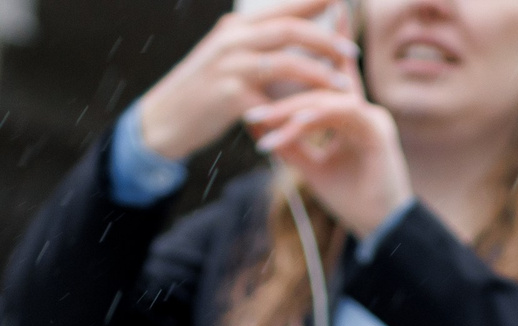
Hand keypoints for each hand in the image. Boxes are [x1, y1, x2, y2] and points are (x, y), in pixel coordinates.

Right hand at [134, 1, 358, 161]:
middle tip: (352, 52)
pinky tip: (315, 122)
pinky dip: (296, 112)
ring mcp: (230, 66)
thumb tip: (296, 35)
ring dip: (319, 74)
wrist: (165, 119)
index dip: (315, 1)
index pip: (284, 7)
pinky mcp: (229, 96)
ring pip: (286, 63)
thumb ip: (258, 44)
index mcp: (237, 27)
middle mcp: (233, 40)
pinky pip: (272, 103)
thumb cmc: (203, 91)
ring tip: (344, 85)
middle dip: (326, 40)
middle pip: (289, 30)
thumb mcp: (228, 57)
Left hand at [249, 87, 411, 237]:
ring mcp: (372, 118)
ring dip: (294, 109)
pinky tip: (294, 124)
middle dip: (282, 104)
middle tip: (252, 116)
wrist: (382, 228)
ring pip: (327, 99)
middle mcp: (363, 113)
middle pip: (318, 93)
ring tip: (266, 121)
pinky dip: (318, 115)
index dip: (283, 96)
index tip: (250, 111)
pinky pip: (344, 111)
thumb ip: (290, 146)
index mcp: (349, 119)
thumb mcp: (313, 169)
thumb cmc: (352, 200)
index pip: (316, 94)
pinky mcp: (378, 129)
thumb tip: (256, 126)